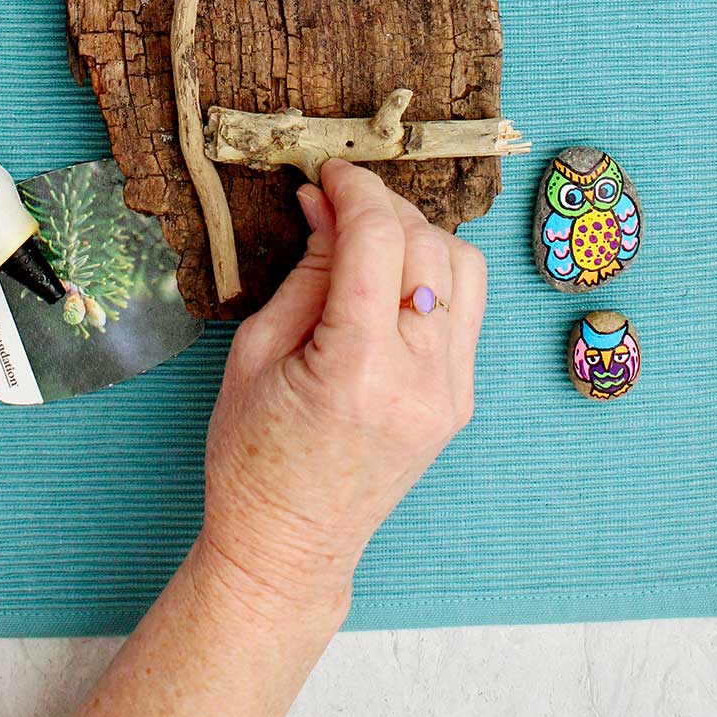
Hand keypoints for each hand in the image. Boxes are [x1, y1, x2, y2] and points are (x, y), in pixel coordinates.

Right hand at [195, 160, 485, 628]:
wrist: (289, 543)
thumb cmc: (251, 454)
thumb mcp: (256, 350)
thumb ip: (305, 271)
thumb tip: (325, 203)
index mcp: (359, 368)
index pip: (379, 239)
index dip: (355, 189)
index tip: (328, 172)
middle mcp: (421, 378)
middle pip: (427, 243)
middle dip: (383, 207)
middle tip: (336, 203)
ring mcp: (451, 392)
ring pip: (464, 267)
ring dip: (417, 236)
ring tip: (365, 240)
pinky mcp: (460, 399)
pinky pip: (465, 307)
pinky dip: (433, 274)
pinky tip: (389, 280)